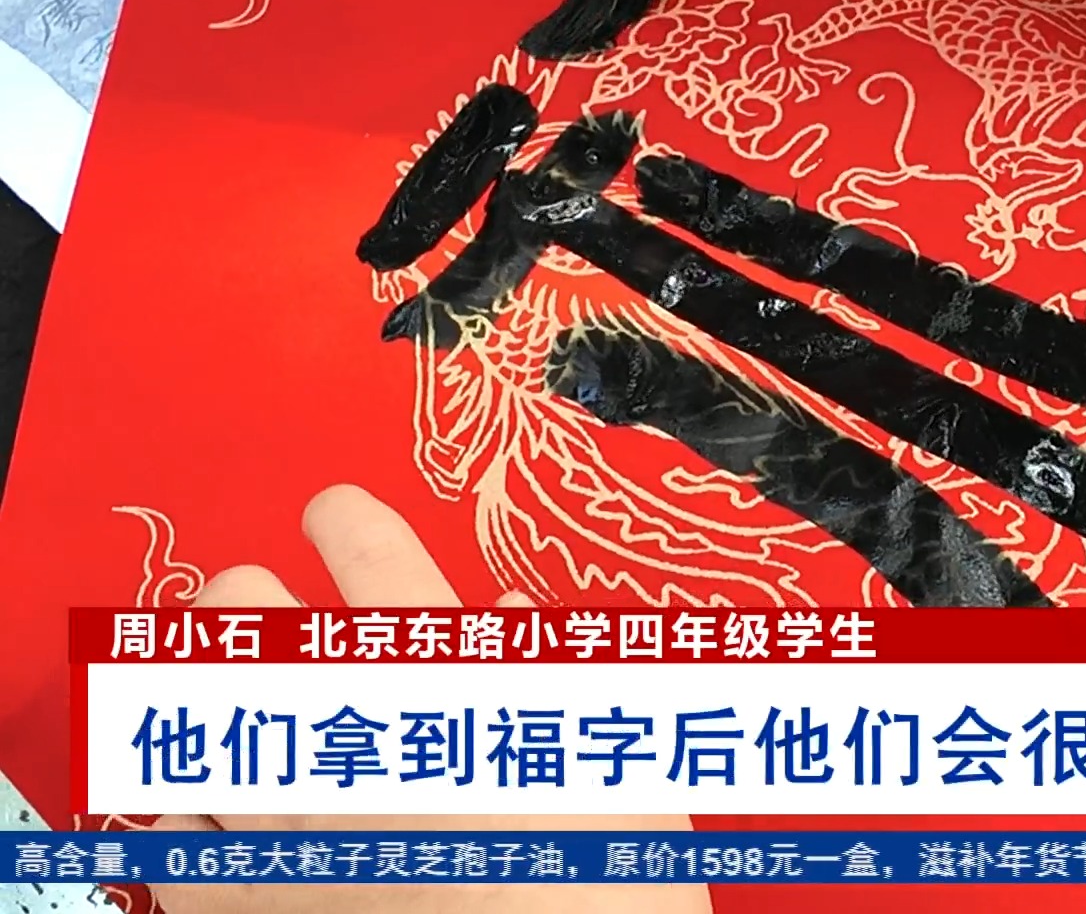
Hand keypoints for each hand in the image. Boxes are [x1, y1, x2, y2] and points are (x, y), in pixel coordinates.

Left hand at [148, 484, 712, 913]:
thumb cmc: (605, 897)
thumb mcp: (621, 772)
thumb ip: (563, 685)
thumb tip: (513, 620)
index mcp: (446, 688)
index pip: (370, 553)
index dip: (348, 520)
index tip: (339, 514)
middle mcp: (341, 737)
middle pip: (235, 611)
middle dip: (249, 597)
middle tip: (266, 609)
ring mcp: (272, 822)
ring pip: (180, 703)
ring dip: (205, 685)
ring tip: (234, 695)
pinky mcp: (231, 900)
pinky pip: (162, 824)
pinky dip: (181, 798)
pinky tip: (211, 799)